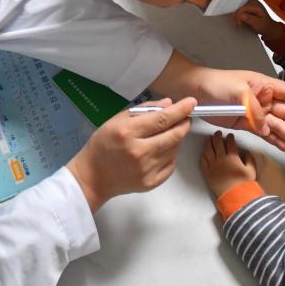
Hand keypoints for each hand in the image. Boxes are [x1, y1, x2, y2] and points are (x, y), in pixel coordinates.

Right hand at [68, 97, 195, 212]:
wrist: (93, 177)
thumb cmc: (103, 145)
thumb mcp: (116, 120)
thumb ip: (143, 110)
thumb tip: (168, 104)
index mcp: (128, 133)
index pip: (162, 119)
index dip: (180, 109)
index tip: (191, 102)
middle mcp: (139, 151)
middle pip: (174, 135)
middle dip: (184, 123)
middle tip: (185, 118)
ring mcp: (146, 169)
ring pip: (174, 149)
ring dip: (176, 138)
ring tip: (166, 134)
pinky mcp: (151, 183)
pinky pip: (170, 164)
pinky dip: (170, 155)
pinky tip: (159, 150)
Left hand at [191, 69, 284, 154]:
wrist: (196, 92)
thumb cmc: (217, 83)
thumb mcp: (238, 91)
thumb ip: (254, 109)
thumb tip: (265, 126)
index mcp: (265, 86)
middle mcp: (264, 100)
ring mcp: (256, 114)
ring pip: (278, 126)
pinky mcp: (246, 125)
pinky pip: (265, 133)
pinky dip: (275, 141)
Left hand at [200, 131, 256, 197]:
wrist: (234, 196)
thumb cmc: (244, 184)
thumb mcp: (252, 170)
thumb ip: (250, 159)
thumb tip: (246, 152)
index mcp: (232, 157)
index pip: (230, 143)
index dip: (230, 138)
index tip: (230, 135)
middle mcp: (221, 159)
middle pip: (217, 143)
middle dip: (217, 136)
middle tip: (218, 133)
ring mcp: (212, 165)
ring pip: (208, 150)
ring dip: (208, 142)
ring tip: (209, 138)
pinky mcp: (207, 172)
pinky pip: (203, 160)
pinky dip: (203, 154)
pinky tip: (204, 151)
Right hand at [233, 0, 284, 39]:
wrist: (269, 27)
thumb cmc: (264, 26)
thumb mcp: (258, 24)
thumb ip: (250, 19)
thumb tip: (241, 16)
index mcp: (256, 5)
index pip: (243, 7)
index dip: (239, 15)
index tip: (239, 24)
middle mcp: (253, 1)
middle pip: (240, 5)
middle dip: (237, 14)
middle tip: (238, 23)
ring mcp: (251, 3)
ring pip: (239, 6)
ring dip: (237, 14)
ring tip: (239, 22)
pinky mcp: (249, 6)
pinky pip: (240, 8)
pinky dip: (239, 14)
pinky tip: (240, 19)